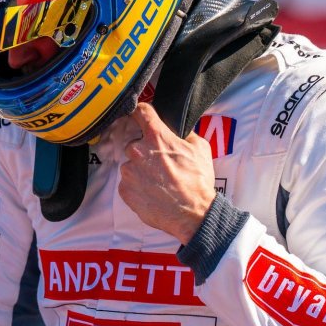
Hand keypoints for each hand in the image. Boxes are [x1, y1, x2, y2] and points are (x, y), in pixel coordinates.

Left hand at [116, 103, 216, 243]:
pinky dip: (137, 186)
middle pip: (134, 142)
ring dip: (141, 170)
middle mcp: (137, 151)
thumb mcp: (201, 149)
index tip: (142, 116)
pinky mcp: (125, 190)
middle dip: (145, 150)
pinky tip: (152, 192)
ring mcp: (129, 171)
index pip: (141, 111)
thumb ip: (185, 134)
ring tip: (158, 182)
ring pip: (131, 164)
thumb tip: (178, 131)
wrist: (192, 214)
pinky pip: (128, 183)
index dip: (142, 112)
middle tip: (160, 163)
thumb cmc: (198, 182)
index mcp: (156, 136)